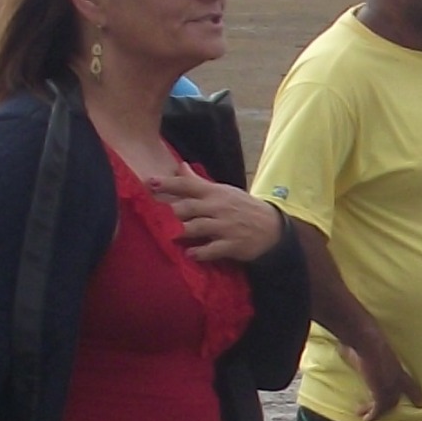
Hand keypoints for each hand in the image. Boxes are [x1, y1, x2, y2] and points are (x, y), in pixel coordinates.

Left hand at [151, 168, 286, 266]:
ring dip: (181, 231)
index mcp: (216, 193)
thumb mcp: (223, 191)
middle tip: (153, 215)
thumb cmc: (243, 208)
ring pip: (198, 227)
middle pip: (189, 207)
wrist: (272, 228)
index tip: (149, 183)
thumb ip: (198, 182)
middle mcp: (219, 208)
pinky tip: (190, 254)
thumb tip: (180, 165)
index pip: (189, 185)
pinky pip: (213, 249)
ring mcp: (226, 227)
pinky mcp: (232, 245)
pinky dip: (200, 252)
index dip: (168, 184)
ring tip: (168, 235)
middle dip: (170, 211)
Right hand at [347, 324, 420, 420]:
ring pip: (386, 405)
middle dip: (386, 406)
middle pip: (395, 398)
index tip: (421, 403)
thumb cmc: (367, 338)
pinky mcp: (381, 393)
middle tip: (375, 411)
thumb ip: (363, 352)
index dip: (415, 394)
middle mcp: (397, 379)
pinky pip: (378, 408)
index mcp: (398, 368)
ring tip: (363, 415)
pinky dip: (372, 415)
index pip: (410, 384)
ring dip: (374, 412)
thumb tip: (346, 346)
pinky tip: (366, 420)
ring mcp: (391, 387)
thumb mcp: (369, 347)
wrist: (367, 341)